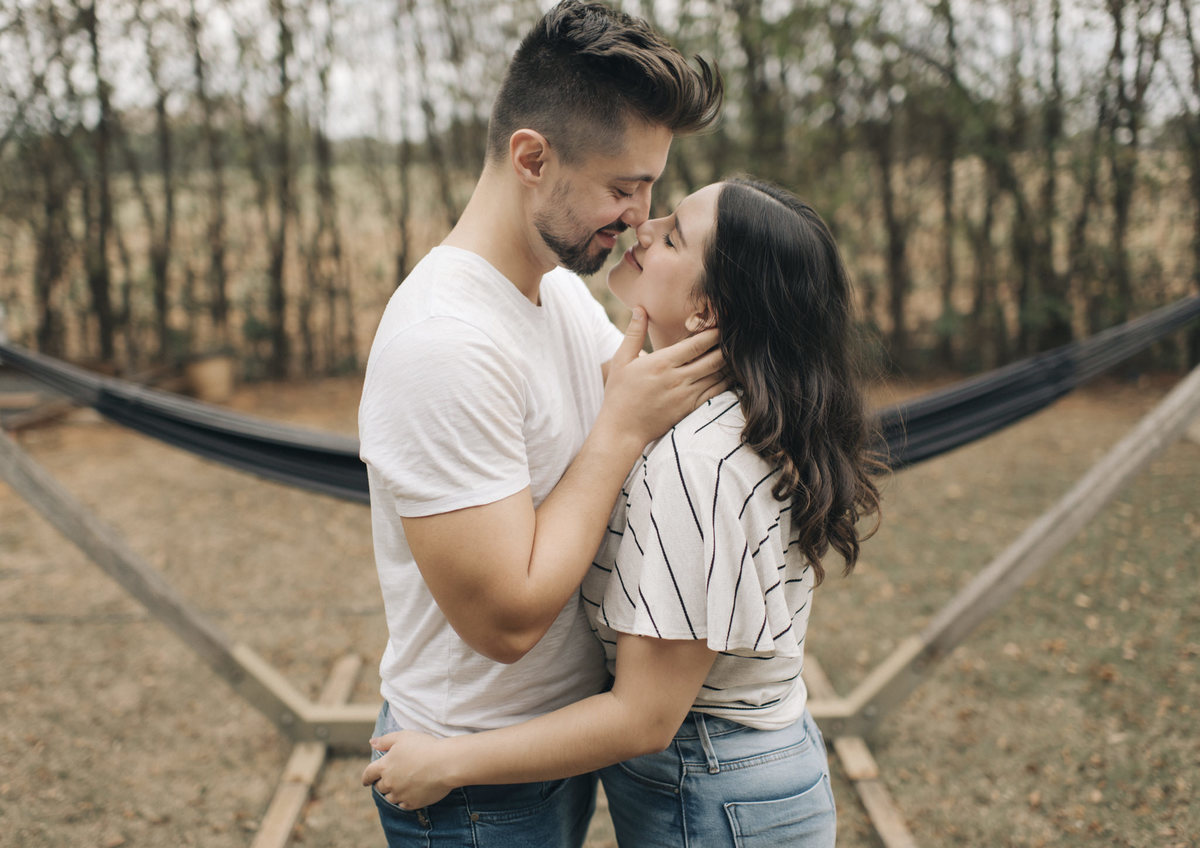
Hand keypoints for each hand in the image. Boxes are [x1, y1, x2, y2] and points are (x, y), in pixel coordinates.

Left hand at [361, 730, 453, 809]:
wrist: (445, 763)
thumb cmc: (424, 746)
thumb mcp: (403, 736)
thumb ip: (385, 740)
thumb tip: (372, 743)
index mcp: (384, 766)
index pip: (368, 774)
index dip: (366, 777)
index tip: (366, 780)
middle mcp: (389, 782)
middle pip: (380, 787)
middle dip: (382, 783)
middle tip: (390, 779)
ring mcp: (400, 794)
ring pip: (391, 797)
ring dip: (393, 792)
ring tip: (402, 786)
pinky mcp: (412, 803)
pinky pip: (403, 804)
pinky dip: (404, 800)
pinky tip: (411, 793)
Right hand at [599, 308, 726, 448]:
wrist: (622, 430)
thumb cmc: (619, 394)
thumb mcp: (621, 361)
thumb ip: (633, 334)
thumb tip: (640, 309)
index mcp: (661, 363)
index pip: (696, 345)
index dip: (713, 333)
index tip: (722, 324)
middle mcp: (677, 379)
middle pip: (713, 359)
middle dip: (727, 346)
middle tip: (737, 335)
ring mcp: (686, 395)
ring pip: (717, 376)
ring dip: (730, 363)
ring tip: (739, 351)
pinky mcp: (690, 409)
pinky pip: (715, 393)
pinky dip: (727, 382)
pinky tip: (733, 373)